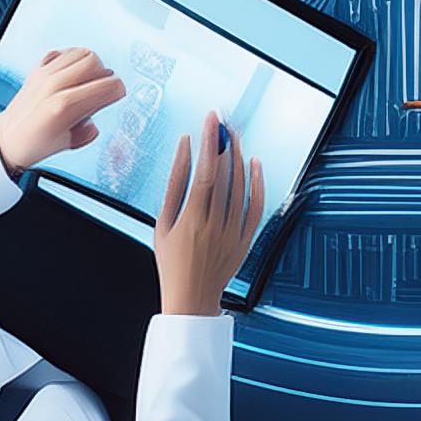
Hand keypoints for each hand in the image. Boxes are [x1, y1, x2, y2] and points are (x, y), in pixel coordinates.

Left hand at [0, 47, 125, 174]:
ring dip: (89, 64)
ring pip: (79, 52)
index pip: (106, 85)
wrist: (5, 139)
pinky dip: (71, 59)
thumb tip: (96, 122)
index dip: (117, 90)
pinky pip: (62, 52)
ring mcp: (44, 75)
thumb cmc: (33, 144)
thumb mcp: (67, 143)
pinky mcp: (37, 70)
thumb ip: (88, 132)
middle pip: (94, 61)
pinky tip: (72, 73)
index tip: (117, 94)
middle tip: (102, 87)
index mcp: (64, 106)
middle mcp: (54, 85)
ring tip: (88, 79)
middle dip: (105, 74)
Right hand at [154, 112, 264, 315]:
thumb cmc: (171, 262)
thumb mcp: (163, 223)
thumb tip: (184, 149)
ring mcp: (234, 232)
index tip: (211, 121)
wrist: (190, 299)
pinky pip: (257, 207)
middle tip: (223, 121)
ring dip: (239, 158)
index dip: (211, 143)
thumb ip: (174, 184)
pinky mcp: (246, 239)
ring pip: (242, 187)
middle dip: (225, 143)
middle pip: (225, 176)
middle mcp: (216, 225)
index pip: (206, 172)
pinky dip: (258, 183)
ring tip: (234, 136)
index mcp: (192, 220)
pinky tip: (254, 163)